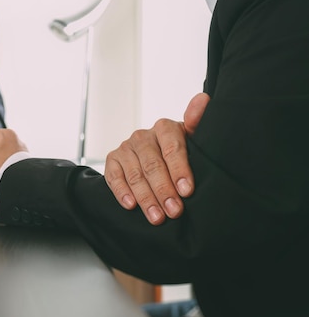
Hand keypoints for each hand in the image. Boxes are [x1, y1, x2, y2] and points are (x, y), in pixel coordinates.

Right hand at [104, 93, 209, 224]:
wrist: (155, 155)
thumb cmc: (179, 151)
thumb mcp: (192, 139)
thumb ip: (198, 122)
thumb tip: (203, 99)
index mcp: (165, 127)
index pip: (172, 148)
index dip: (179, 170)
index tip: (187, 191)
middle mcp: (143, 135)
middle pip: (153, 164)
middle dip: (163, 190)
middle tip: (174, 211)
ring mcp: (126, 147)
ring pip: (135, 174)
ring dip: (145, 197)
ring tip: (156, 217)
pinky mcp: (112, 160)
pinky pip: (114, 177)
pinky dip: (121, 192)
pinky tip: (130, 206)